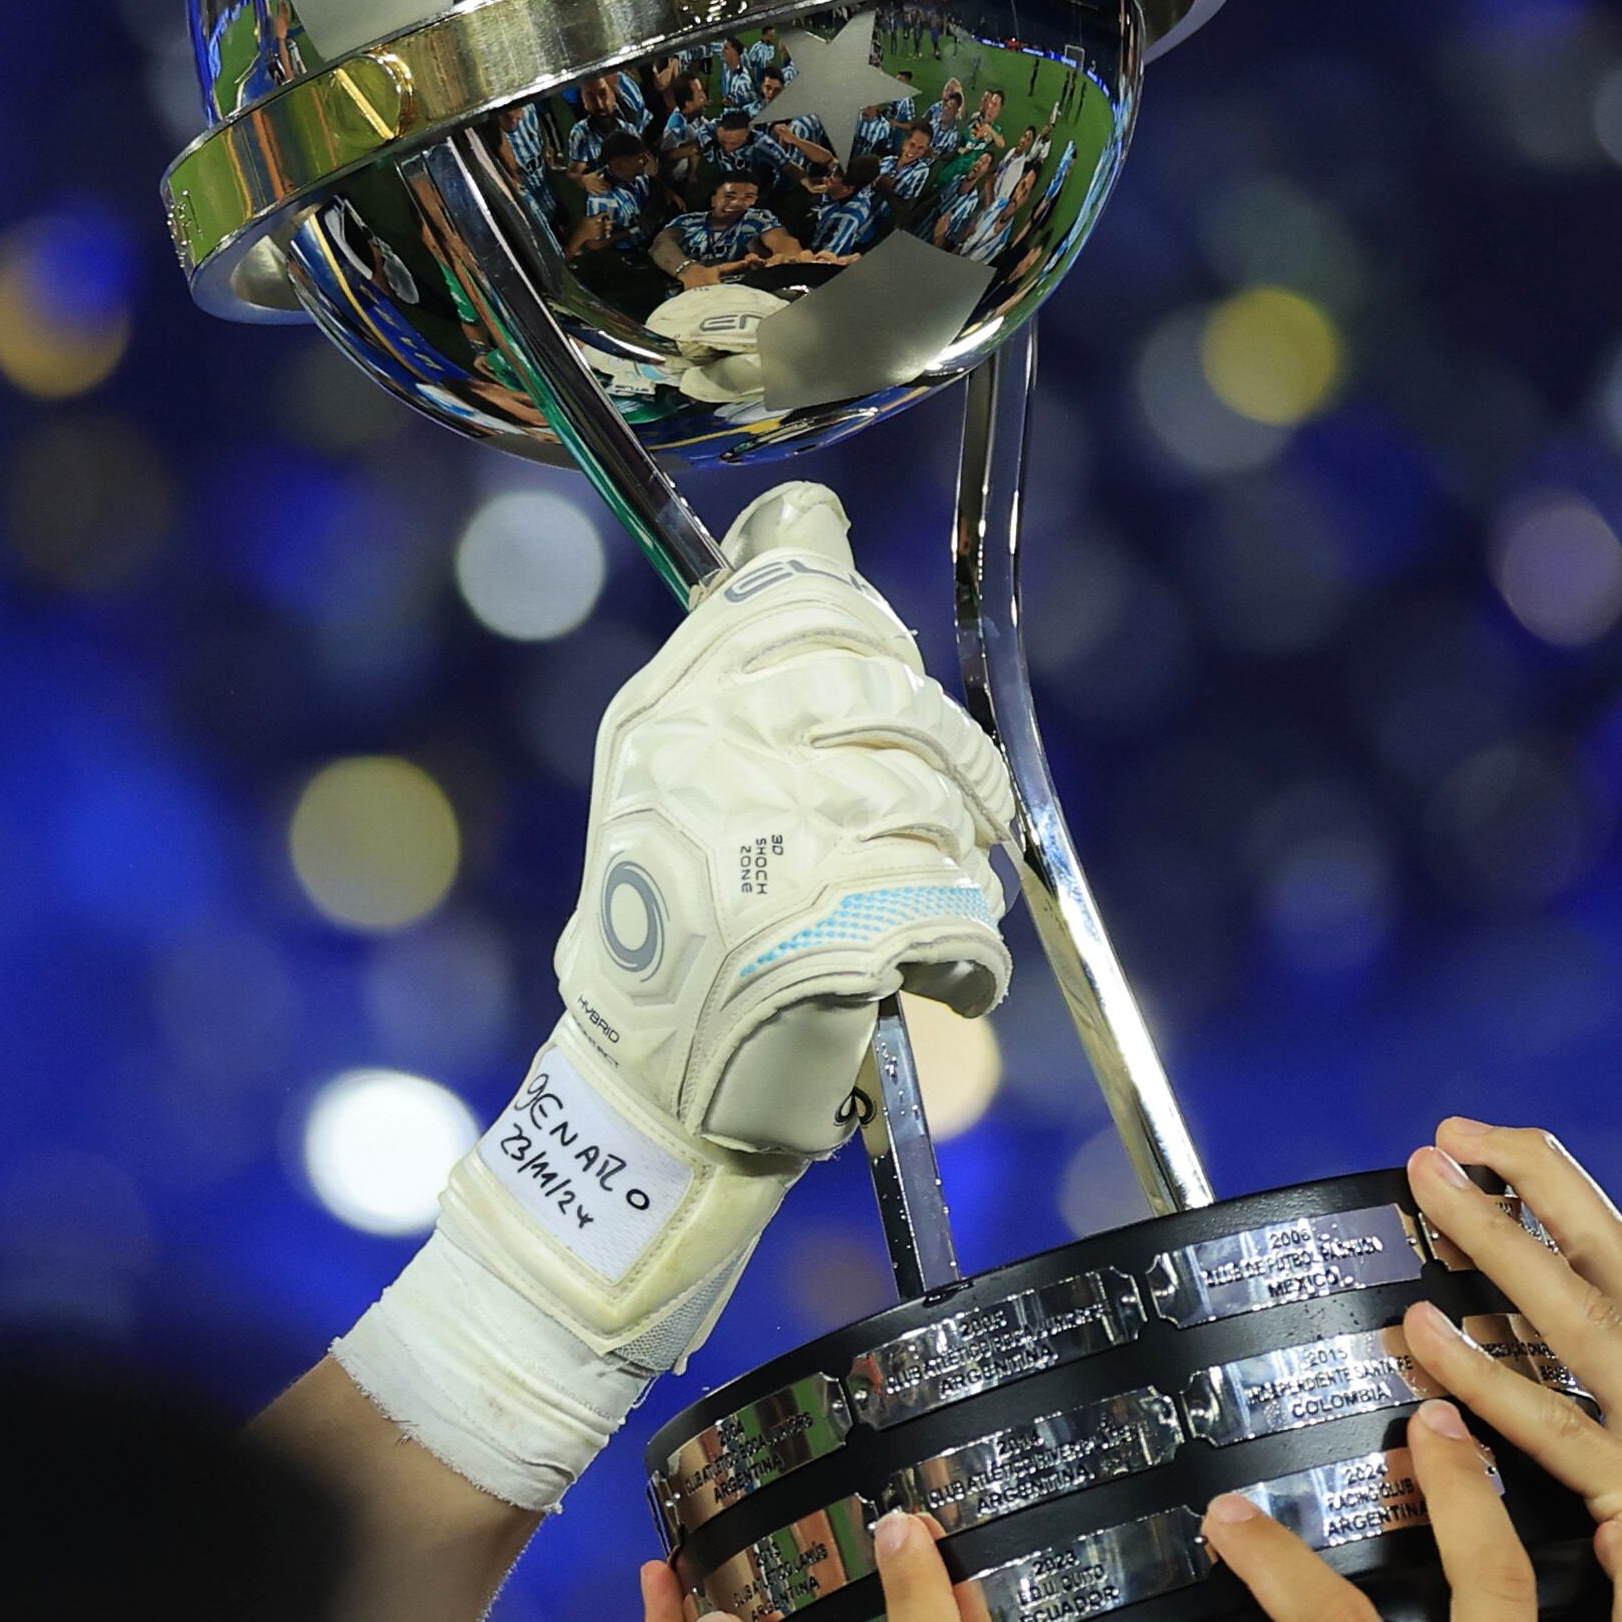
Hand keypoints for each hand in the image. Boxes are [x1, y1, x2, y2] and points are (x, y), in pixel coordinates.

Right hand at [562, 478, 1016, 1156]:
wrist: (649, 1096)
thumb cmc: (680, 934)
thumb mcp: (677, 779)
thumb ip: (745, 671)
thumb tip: (814, 525)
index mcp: (665, 716)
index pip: (795, 600)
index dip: (872, 629)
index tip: (897, 675)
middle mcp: (706, 762)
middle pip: (886, 694)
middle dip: (953, 756)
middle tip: (972, 807)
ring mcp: (764, 842)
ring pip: (932, 807)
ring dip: (956, 866)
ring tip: (930, 907)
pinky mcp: (828, 933)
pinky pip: (955, 912)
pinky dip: (970, 957)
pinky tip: (944, 980)